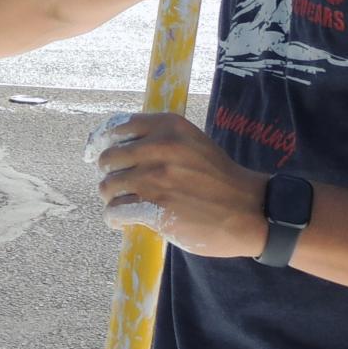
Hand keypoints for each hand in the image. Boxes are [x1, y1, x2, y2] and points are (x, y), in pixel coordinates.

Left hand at [86, 113, 265, 257]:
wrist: (249, 210)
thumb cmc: (218, 178)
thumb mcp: (191, 143)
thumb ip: (157, 139)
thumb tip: (114, 146)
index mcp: (168, 126)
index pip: (117, 127)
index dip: (102, 142)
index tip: (98, 156)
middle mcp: (159, 148)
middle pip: (108, 159)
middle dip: (109, 174)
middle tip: (119, 186)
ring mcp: (156, 179)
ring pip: (107, 186)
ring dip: (111, 199)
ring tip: (123, 205)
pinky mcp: (155, 209)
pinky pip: (115, 211)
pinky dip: (114, 219)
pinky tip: (122, 222)